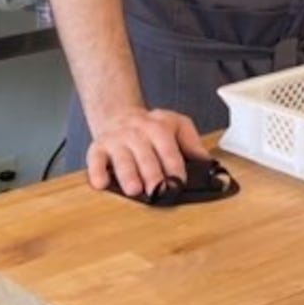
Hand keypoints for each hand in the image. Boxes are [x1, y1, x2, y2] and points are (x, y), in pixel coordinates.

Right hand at [86, 106, 210, 196]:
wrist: (119, 114)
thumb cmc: (151, 128)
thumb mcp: (176, 125)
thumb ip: (192, 143)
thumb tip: (208, 162)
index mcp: (158, 126)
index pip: (167, 146)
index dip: (174, 164)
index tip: (179, 181)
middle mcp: (136, 132)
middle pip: (145, 153)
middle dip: (152, 172)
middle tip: (158, 190)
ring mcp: (116, 140)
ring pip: (122, 157)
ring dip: (128, 174)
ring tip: (134, 189)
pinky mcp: (98, 148)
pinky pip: (95, 159)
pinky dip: (97, 172)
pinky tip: (101, 184)